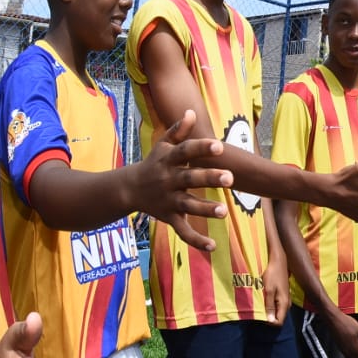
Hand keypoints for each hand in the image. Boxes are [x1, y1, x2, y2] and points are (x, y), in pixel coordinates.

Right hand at [133, 109, 230, 250]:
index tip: (219, 145)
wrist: (126, 189)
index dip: (201, 147)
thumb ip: (177, 131)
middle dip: (209, 178)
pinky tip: (213, 247)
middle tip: (230, 178)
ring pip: (188, 206)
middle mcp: (169, 180)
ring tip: (224, 212)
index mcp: (169, 161)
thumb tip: (191, 111)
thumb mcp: (161, 146)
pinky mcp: (169, 217)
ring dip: (205, 209)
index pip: (186, 151)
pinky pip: (182, 231)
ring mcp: (168, 200)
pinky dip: (196, 241)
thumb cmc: (152, 164)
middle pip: (190, 178)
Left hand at [261, 255, 289, 326]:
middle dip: (268, 317)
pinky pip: (276, 305)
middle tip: (258, 310)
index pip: (278, 322)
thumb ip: (269, 306)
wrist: (278, 261)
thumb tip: (270, 321)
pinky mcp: (283, 295)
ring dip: (268, 310)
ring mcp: (286, 299)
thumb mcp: (269, 291)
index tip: (259, 317)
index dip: (269, 323)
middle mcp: (287, 304)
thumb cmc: (273, 275)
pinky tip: (263, 298)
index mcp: (284, 304)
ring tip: (260, 304)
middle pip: (278, 317)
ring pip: (277, 311)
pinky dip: (269, 304)